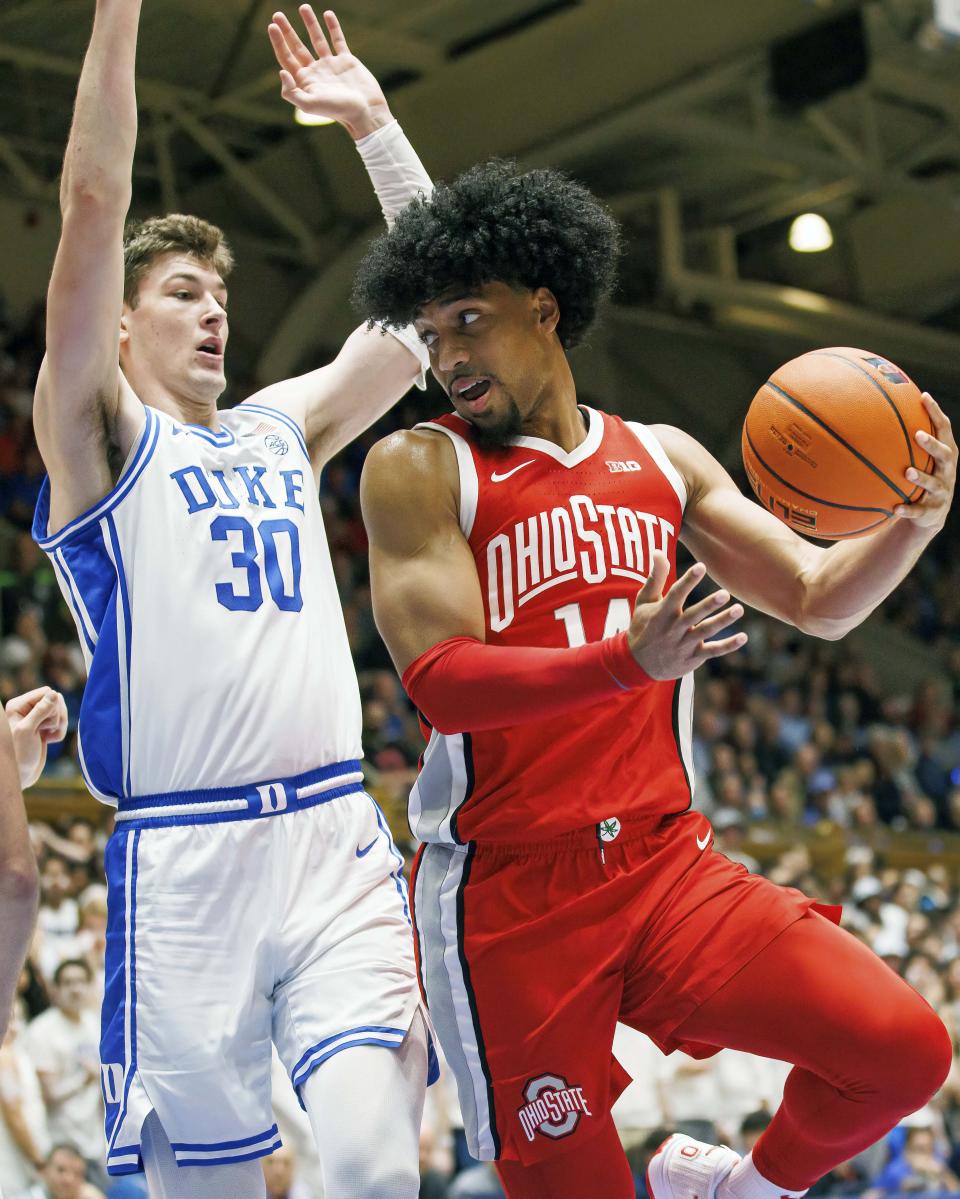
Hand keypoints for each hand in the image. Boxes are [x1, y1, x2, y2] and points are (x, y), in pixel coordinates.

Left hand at [6, 687, 67, 788]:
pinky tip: (49, 740)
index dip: (51, 707)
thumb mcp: (28, 730)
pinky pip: (62, 721)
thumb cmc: (19, 753)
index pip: (47, 692)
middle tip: (44, 731)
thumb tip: (55, 694)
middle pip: (56, 701)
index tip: (41, 724)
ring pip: (61, 711)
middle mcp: (27, 708)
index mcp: (18, 705)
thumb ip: (41, 710)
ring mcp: (37, 717)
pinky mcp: (44, 725)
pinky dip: (59, 733)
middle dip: (56, 718)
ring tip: (47, 737)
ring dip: (59, 726)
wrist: (23, 773)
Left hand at [268, 6, 391, 138]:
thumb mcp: (311, 105)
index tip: (272, 27)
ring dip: (310, 23)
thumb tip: (281, 72)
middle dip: (287, 31)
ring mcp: (331, 65)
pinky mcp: (347, 61)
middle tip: (277, 15)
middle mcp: (316, 72)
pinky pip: (338, 40)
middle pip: (297, 47)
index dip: (278, 43)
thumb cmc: (339, 111)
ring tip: (303, 7)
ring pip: (317, 40)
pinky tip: (328, 14)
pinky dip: (333, 27)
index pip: (287, 59)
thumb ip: (292, 92)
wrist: (366, 111)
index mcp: (305, 82)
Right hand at [627, 553, 746, 678]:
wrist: (637, 664)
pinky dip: (728, 646)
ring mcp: (683, 644)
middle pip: (693, 615)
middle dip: (708, 605)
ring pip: (705, 632)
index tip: (701, 566)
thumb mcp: (644, 602)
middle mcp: (673, 628)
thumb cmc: (643, 627)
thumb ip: (655, 577)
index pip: (675, 594)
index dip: (688, 580)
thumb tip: (658, 552)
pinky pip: (712, 651)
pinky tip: (743, 637)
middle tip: (724, 594)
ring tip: (739, 610)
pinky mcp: (693, 657)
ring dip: (722, 621)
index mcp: (662, 613)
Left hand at [895, 392, 955, 528]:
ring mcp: (941, 492)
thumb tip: (878, 412)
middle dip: (932, 445)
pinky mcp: (932, 511)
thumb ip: (906, 441)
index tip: (924, 397)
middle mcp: (947, 471)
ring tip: (908, 472)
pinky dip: (908, 510)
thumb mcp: (919, 460)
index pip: (944, 429)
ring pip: (934, 484)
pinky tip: (895, 508)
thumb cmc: (921, 477)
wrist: (931, 515)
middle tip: (918, 435)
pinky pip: (919, 511)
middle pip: (945, 455)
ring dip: (922, 478)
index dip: (936, 413)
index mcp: (945, 455)